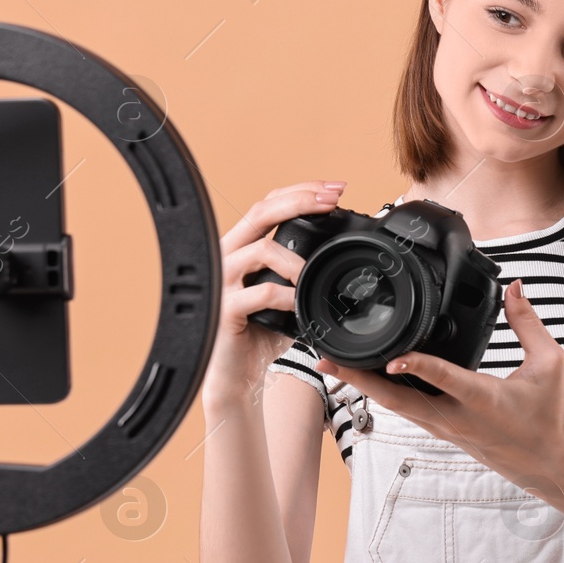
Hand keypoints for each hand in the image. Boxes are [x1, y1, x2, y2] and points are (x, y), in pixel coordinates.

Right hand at [201, 179, 346, 409]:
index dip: (302, 191)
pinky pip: (259, 293)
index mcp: (243, 246)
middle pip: (262, 211)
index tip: (336, 189)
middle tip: (333, 200)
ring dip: (295, 260)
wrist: (237, 373)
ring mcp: (223, 281)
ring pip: (260, 250)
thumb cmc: (260, 332)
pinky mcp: (224, 308)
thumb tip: (340, 252)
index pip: (269, 203)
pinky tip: (298, 305)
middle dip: (301, 200)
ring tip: (311, 274)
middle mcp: (228, 256)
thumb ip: (300, 269)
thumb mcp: (285, 293)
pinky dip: (286, 297)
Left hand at [315, 279, 563, 486]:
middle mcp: (455, 417)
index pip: (443, 379)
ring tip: (332, 364)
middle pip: (397, 399)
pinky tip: (362, 378)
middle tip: (328, 360)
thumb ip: (528, 324)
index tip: (391, 356)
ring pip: (394, 406)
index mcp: (482, 399)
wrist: (545, 464)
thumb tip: (514, 287)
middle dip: (361, 379)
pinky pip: (404, 410)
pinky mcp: (439, 430)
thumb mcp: (549, 364)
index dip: (416, 366)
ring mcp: (443, 427)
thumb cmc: (547, 415)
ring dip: (363, 385)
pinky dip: (380, 393)